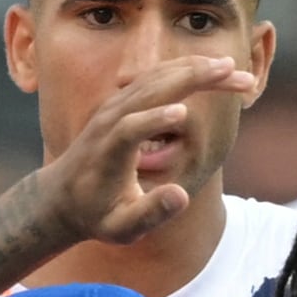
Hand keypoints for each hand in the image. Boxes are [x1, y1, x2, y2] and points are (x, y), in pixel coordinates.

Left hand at [32, 55, 259, 245]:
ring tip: (234, 69)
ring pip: (158, 77)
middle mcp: (109, 121)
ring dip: (196, 69)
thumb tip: (182, 196)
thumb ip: (150, 214)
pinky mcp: (123, 100)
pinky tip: (212, 67)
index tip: (183, 115)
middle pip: (150, 90)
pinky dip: (185, 68)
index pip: (128, 129)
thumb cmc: (95, 217)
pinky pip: (156, 76)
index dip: (152, 120)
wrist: (61, 197)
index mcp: (108, 152)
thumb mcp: (120, 229)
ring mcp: (115, 106)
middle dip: (192, 81)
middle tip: (235, 76)